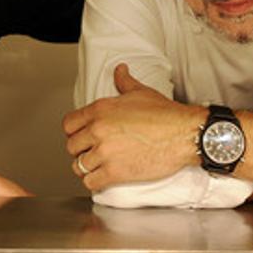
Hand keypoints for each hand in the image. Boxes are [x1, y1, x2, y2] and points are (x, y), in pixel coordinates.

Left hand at [62, 63, 201, 190]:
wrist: (185, 134)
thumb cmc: (166, 115)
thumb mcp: (141, 92)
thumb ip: (124, 82)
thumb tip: (119, 70)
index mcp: (100, 110)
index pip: (68, 124)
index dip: (73, 132)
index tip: (81, 137)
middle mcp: (98, 130)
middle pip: (71, 146)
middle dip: (80, 150)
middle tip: (91, 152)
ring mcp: (106, 152)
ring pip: (79, 166)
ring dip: (86, 168)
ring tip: (95, 167)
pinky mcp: (115, 172)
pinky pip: (91, 182)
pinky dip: (94, 183)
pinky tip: (101, 179)